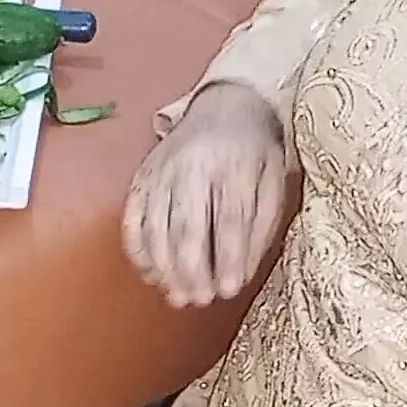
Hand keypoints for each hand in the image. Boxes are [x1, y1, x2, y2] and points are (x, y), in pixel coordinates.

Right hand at [122, 80, 287, 307]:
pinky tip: (152, 274)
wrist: (226, 106)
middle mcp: (192, 166)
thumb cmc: (254, 152)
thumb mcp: (274, 181)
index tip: (228, 290)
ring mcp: (161, 171)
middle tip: (199, 300)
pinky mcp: (142, 178)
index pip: (229, 217)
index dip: (227, 257)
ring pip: (156, 226)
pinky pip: (132, 218)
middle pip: (187, 224)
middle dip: (192, 268)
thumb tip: (239, 273)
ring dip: (164, 267)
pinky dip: (138, 250)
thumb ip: (260, 226)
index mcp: (233, 164)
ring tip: (177, 296)